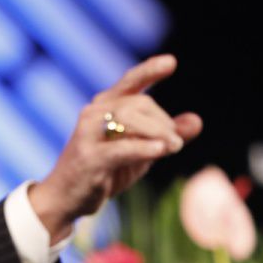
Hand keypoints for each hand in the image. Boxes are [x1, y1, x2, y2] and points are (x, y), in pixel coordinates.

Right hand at [29, 54, 201, 239]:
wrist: (65, 200)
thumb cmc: (103, 172)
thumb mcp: (140, 152)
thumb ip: (165, 136)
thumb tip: (197, 121)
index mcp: (104, 107)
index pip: (130, 82)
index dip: (149, 71)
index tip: (171, 63)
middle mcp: (93, 114)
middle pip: (136, 104)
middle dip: (162, 121)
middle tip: (177, 143)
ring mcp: (87, 135)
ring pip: (127, 119)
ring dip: (157, 131)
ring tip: (175, 147)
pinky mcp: (88, 159)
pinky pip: (120, 148)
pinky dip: (143, 148)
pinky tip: (161, 150)